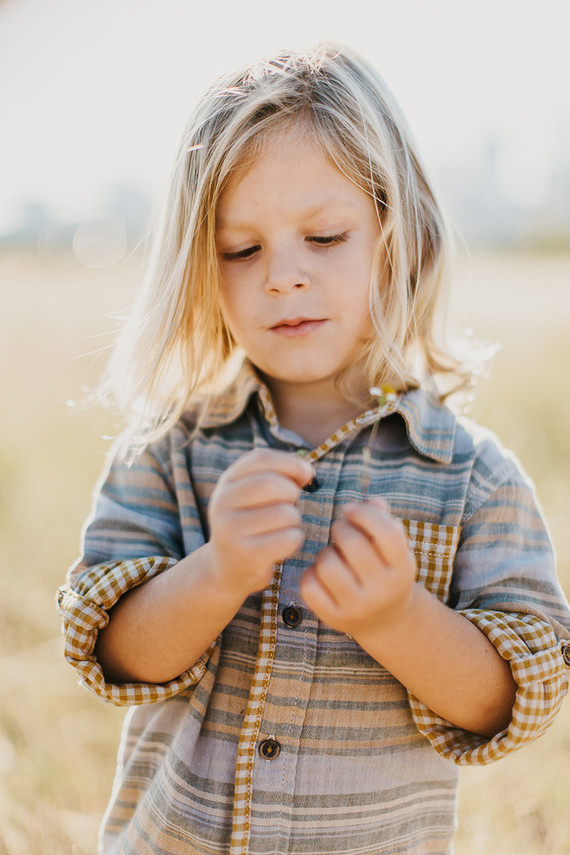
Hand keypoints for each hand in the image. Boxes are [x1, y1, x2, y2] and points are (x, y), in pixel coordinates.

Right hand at [206, 448, 313, 597]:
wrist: (225, 569)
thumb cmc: (251, 524)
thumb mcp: (253, 495)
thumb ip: (278, 476)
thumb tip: (307, 470)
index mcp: (226, 483)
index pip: (260, 458)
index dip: (289, 462)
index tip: (306, 473)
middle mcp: (222, 504)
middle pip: (272, 484)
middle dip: (292, 492)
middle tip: (292, 504)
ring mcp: (231, 531)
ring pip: (285, 514)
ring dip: (295, 520)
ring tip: (284, 527)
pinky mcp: (246, 556)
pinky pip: (288, 539)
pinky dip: (295, 540)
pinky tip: (284, 544)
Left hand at [300, 498, 416, 640]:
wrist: (385, 621)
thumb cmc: (384, 570)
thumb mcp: (392, 548)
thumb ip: (383, 519)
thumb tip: (372, 502)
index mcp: (402, 568)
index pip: (387, 533)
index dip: (365, 514)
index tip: (350, 509)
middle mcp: (383, 590)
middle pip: (353, 544)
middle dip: (341, 528)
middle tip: (341, 531)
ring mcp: (358, 607)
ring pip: (328, 564)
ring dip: (325, 552)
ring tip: (334, 555)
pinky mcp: (334, 618)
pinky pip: (310, 586)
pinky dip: (311, 574)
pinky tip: (322, 575)